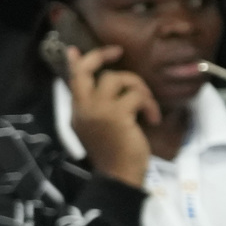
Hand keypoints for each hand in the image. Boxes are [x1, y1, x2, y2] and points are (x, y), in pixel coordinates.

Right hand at [63, 42, 156, 188]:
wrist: (119, 176)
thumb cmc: (113, 154)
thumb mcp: (99, 126)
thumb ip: (98, 106)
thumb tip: (106, 85)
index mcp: (77, 112)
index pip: (72, 80)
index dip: (76, 61)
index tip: (75, 49)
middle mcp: (83, 108)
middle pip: (87, 70)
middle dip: (102, 56)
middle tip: (117, 52)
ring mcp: (98, 110)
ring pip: (117, 78)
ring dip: (138, 87)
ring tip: (147, 106)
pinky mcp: (116, 114)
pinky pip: (136, 95)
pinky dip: (149, 104)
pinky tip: (153, 119)